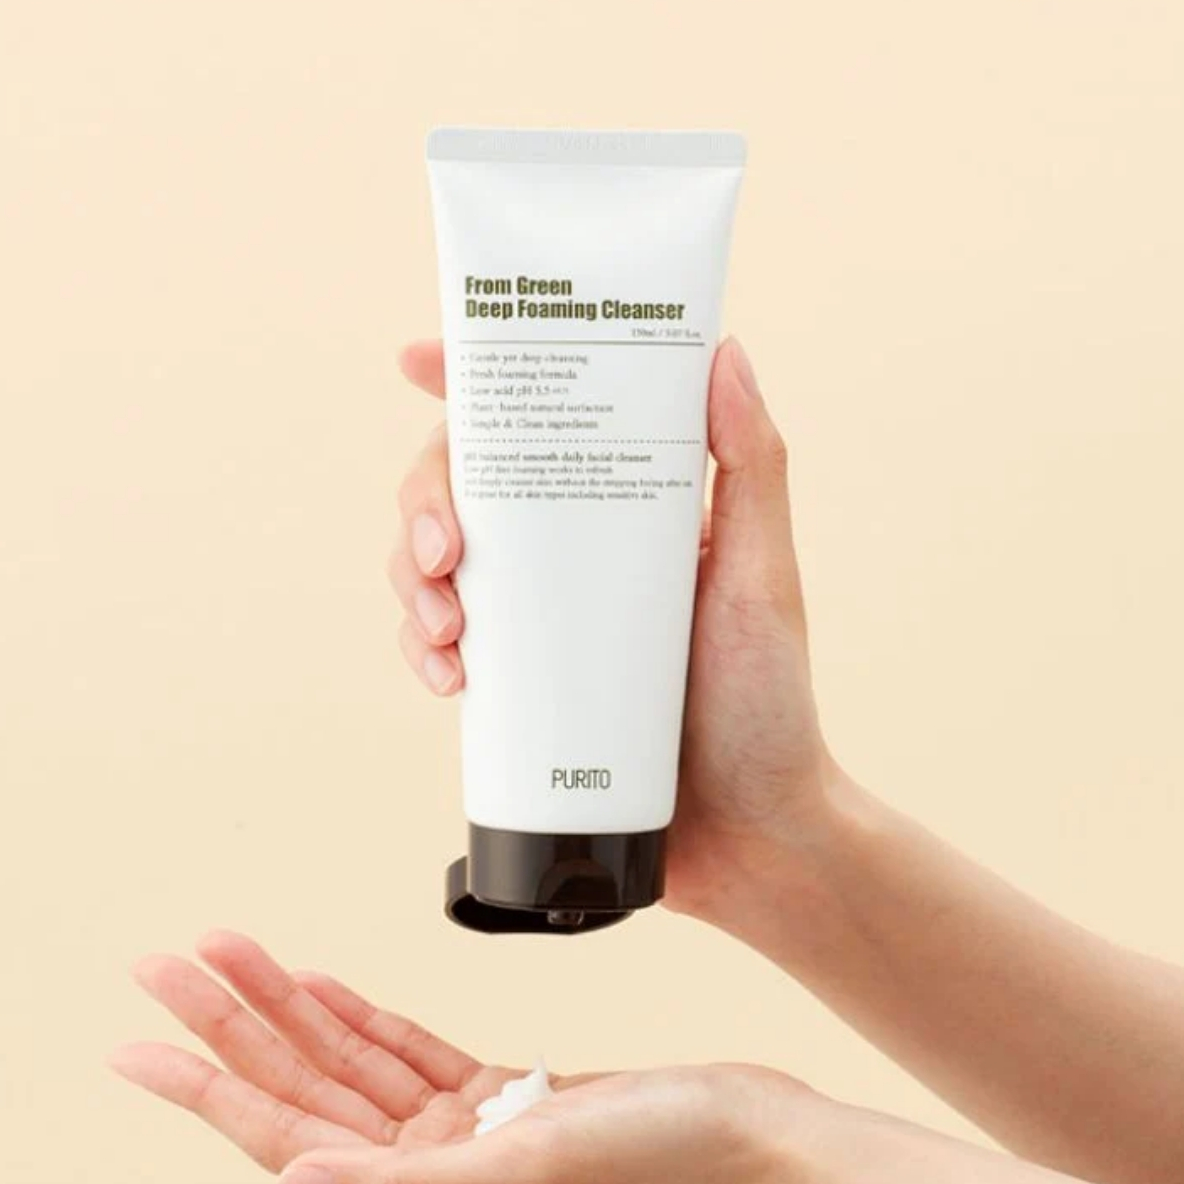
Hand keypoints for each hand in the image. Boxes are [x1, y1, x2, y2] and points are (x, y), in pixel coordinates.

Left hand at [110, 930, 810, 1183]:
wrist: (749, 1138)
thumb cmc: (660, 1161)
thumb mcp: (529, 1170)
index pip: (286, 1134)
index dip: (204, 1086)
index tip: (135, 1044)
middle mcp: (430, 1173)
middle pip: (304, 1086)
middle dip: (230, 1022)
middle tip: (165, 962)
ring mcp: (463, 1133)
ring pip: (347, 1060)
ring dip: (288, 1005)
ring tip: (229, 952)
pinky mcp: (499, 1097)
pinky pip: (404, 1051)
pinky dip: (359, 1016)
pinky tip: (318, 987)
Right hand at [390, 337, 839, 920]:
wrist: (749, 834)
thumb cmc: (770, 704)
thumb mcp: (764, 577)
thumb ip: (753, 466)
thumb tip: (723, 349)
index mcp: (628, 507)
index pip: (545, 420)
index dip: (474, 384)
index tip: (417, 364)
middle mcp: (577, 552)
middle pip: (466, 488)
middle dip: (425, 504)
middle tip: (442, 552)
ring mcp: (541, 619)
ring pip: (436, 565)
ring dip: (414, 582)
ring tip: (448, 630)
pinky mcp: (519, 684)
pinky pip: (443, 647)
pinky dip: (424, 650)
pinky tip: (446, 678)